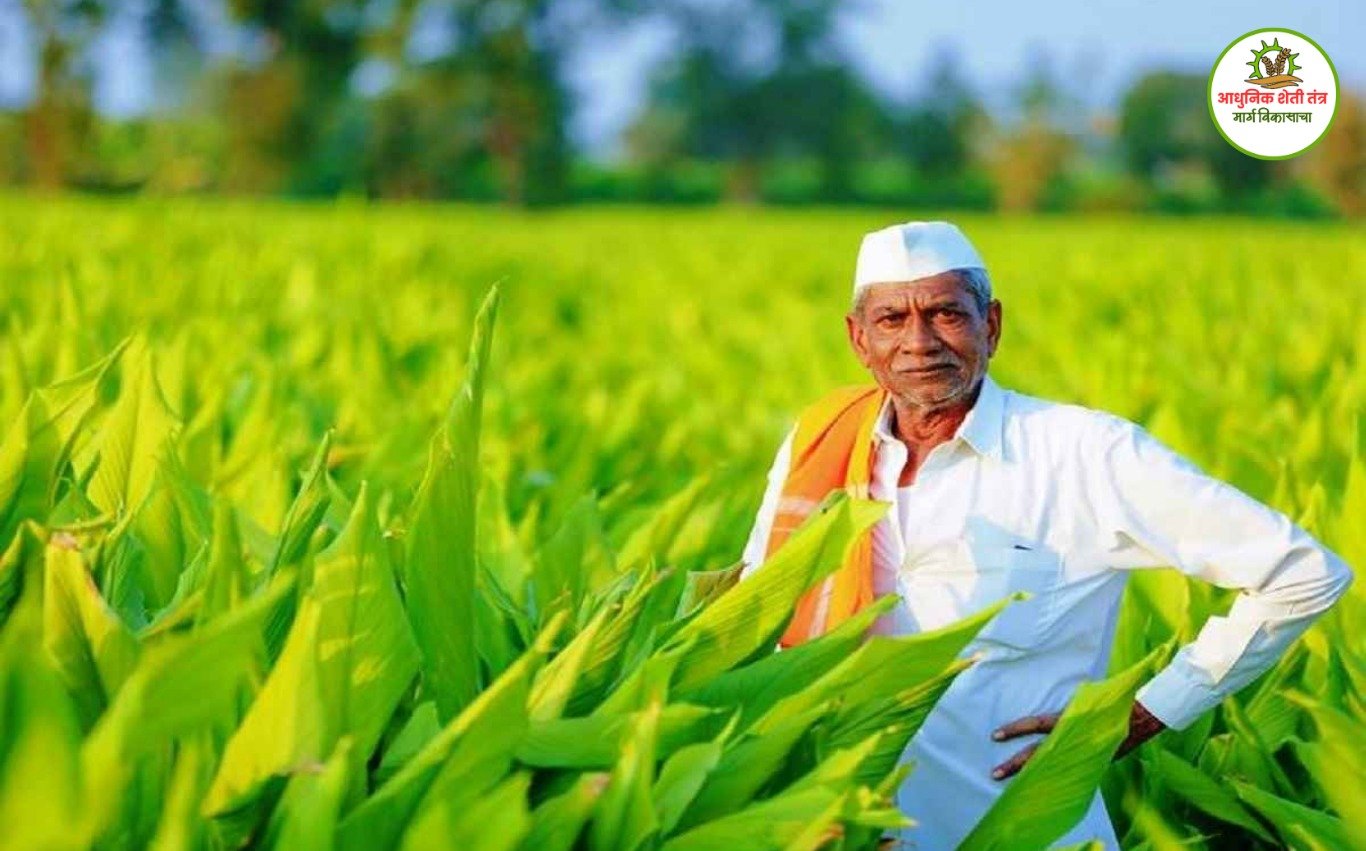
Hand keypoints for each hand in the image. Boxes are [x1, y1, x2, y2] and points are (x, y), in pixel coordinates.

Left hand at [989, 700, 1166, 780]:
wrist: (1140, 717)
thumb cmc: (1109, 703)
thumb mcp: (1084, 701)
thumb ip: (1065, 709)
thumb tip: (1045, 711)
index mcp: (1068, 721)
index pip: (1036, 724)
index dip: (1016, 729)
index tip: (995, 735)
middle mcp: (1070, 739)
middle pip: (1037, 754)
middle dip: (1016, 765)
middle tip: (993, 773)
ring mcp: (1078, 752)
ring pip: (1048, 764)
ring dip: (1029, 774)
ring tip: (1009, 783)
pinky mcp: (1087, 761)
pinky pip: (1063, 769)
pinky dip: (1049, 776)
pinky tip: (1036, 785)